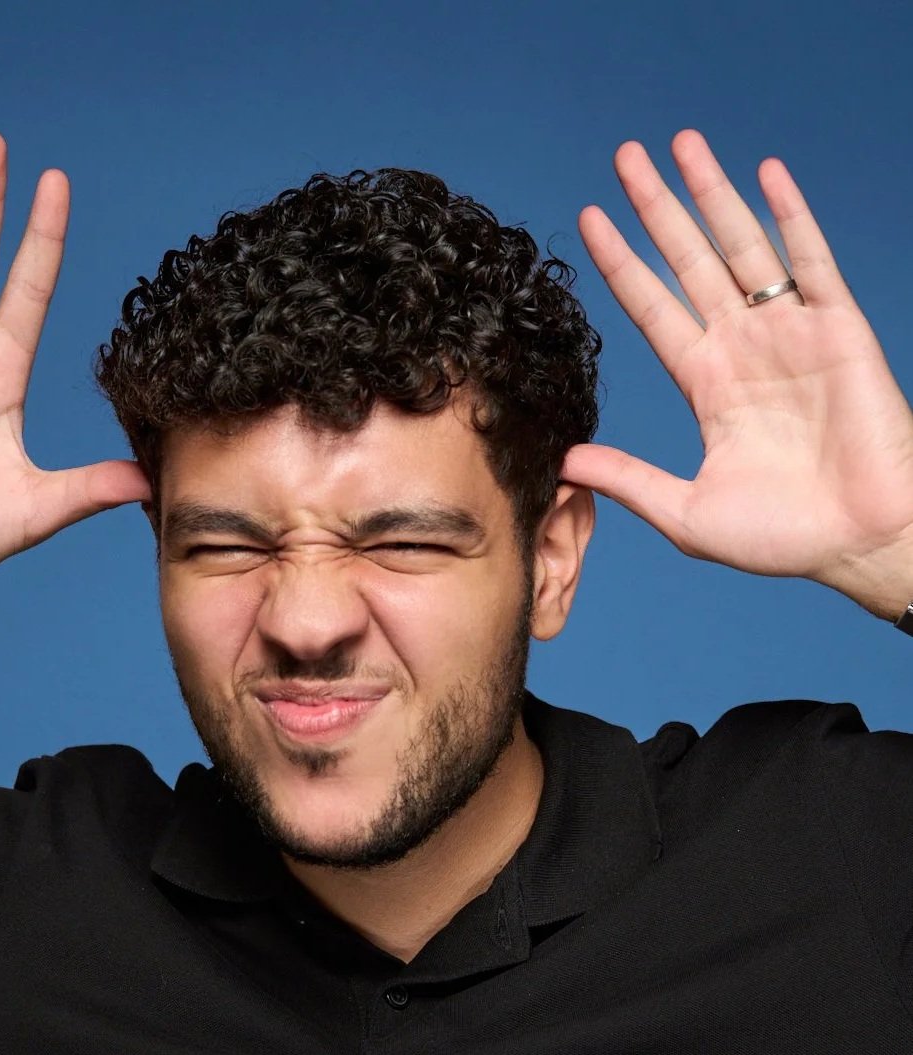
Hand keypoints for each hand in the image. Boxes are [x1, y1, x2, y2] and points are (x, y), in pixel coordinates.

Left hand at [562, 130, 912, 617]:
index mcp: (707, 386)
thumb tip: (564, 463)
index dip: (622, 264)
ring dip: (712, 193)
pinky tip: (766, 174)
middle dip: (656, 209)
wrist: (859, 542)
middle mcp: (743, 348)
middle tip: (624, 158)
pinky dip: (790, 216)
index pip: (652, 309)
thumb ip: (628, 481)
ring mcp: (790, 333)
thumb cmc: (784, 538)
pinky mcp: (838, 328)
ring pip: (742, 246)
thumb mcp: (686, 513)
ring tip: (680, 144)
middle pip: (689, 261)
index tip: (589, 222)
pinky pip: (812, 260)